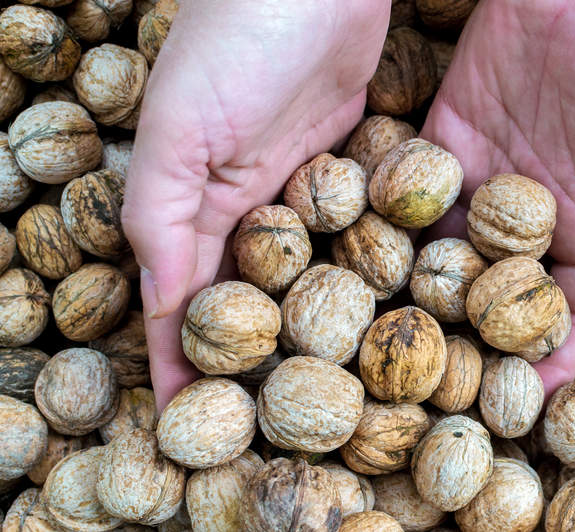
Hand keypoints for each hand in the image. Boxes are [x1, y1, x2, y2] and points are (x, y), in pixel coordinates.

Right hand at [121, 0, 390, 409]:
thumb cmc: (236, 38)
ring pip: (308, 277)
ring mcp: (307, 188)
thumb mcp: (182, 128)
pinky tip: (386, 315)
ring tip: (339, 390)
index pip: (186, 299)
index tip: (197, 425)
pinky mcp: (356, 167)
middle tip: (277, 424)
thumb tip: (162, 306)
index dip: (186, 361)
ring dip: (315, 328)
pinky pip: (359, 234)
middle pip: (252, 300)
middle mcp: (251, 205)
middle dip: (258, 359)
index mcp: (196, 203)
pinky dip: (365, 273)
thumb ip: (162, 214)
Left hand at [421, 0, 574, 395]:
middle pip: (502, 291)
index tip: (532, 402)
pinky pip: (416, 191)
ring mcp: (485, 177)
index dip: (555, 354)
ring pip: (453, 250)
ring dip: (434, 292)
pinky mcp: (444, 138)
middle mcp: (533, 211)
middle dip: (483, 336)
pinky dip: (399, 225)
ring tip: (405, 342)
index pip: (571, 308)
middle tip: (453, 386)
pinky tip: (378, 268)